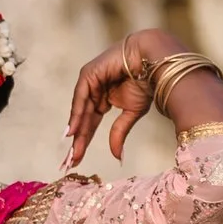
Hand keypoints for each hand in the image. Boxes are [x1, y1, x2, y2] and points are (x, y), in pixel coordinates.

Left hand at [64, 28, 177, 168]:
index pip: (90, 124)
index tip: (78, 161)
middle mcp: (93, 92)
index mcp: (103, 100)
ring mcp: (89, 83)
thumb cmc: (147, 83)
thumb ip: (119, 132)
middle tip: (69, 162)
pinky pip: (81, 98)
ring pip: (80, 111)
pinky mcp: (88, 75)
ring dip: (76, 131)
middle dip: (77, 141)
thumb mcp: (132, 113)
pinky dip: (77, 114)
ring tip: (72, 151)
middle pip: (81, 120)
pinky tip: (73, 130)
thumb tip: (116, 157)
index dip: (84, 142)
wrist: (153, 61)